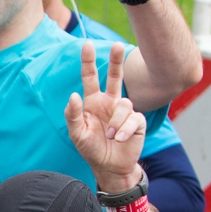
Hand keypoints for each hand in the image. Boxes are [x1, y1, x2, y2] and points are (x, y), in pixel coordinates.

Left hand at [64, 41, 145, 192]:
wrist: (110, 166)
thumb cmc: (91, 149)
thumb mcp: (77, 134)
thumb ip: (73, 116)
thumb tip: (73, 95)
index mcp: (93, 102)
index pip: (90, 78)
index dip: (88, 63)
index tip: (87, 45)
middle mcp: (110, 102)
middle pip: (114, 76)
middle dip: (116, 60)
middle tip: (118, 44)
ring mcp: (125, 110)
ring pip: (124, 104)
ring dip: (115, 123)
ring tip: (110, 136)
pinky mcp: (138, 121)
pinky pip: (133, 119)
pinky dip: (124, 130)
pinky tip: (120, 139)